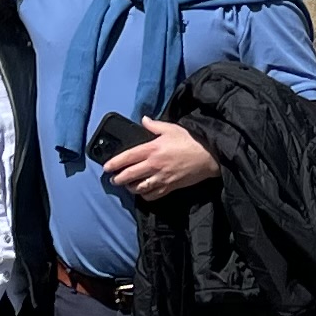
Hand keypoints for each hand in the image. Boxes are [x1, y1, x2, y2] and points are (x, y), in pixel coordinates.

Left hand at [98, 118, 219, 202]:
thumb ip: (154, 125)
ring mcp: (161, 178)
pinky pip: (153, 195)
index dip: (115, 163)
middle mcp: (154, 165)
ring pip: (139, 188)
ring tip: (127, 186)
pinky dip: (145, 195)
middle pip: (130, 175)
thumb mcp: (171, 128)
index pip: (128, 157)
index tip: (106, 167)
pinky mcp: (170, 187)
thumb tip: (143, 120)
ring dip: (130, 188)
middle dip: (118, 179)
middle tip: (113, 179)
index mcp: (152, 149)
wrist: (209, 156)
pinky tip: (143, 192)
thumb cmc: (191, 140)